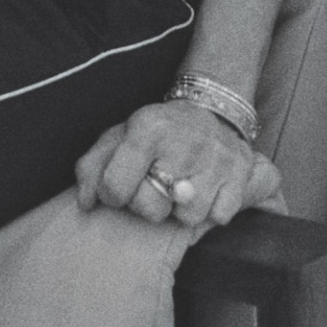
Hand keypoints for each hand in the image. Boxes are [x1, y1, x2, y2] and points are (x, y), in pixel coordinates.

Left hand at [74, 97, 280, 234]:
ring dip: (182, 208)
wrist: (210, 109)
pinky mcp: (240, 172)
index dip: (114, 194)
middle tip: (156, 185)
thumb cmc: (156, 133)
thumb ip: (92, 168)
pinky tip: (206, 189)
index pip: (115, 188)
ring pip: (187, 217)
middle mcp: (182, 142)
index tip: (123, 186)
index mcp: (147, 129)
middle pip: (151, 208)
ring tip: (182, 186)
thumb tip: (86, 203)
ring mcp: (214, 158)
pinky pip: (219, 217)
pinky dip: (212, 209)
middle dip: (149, 204)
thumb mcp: (119, 137)